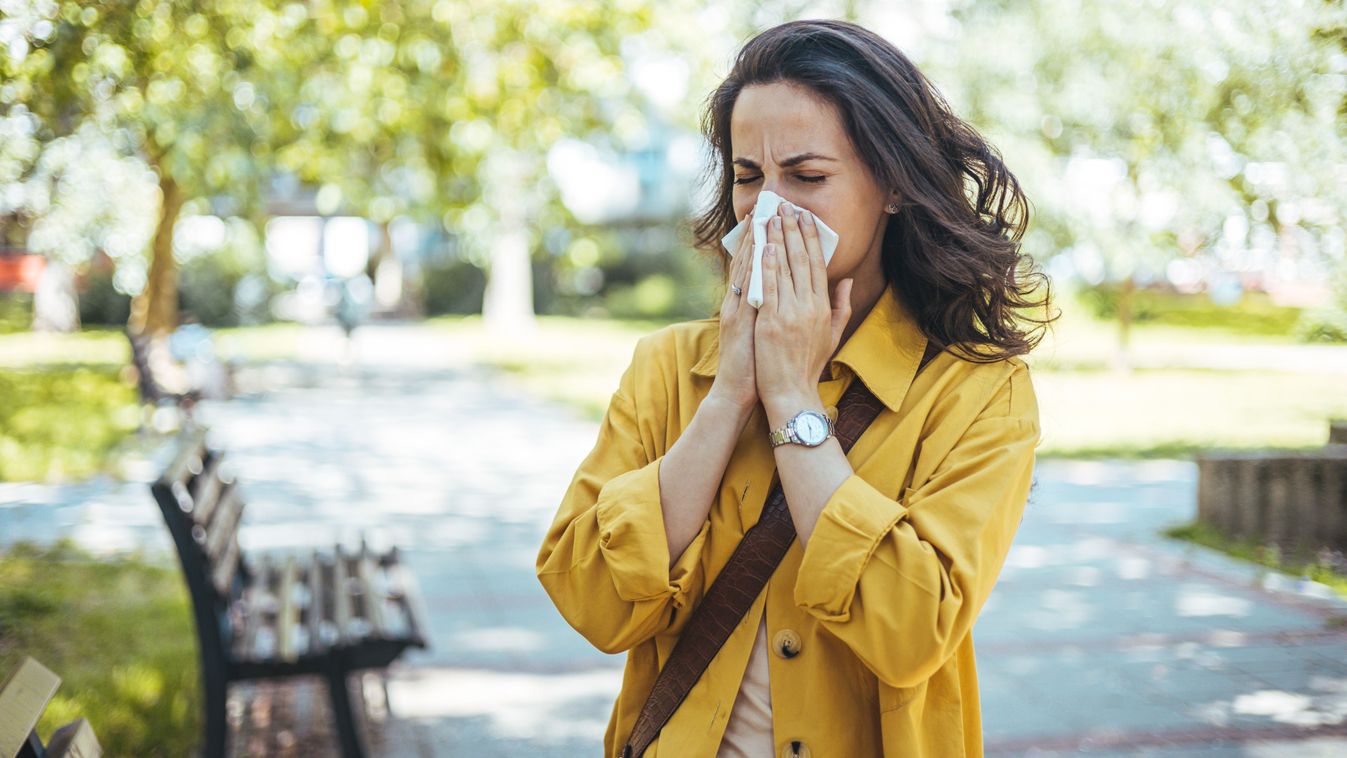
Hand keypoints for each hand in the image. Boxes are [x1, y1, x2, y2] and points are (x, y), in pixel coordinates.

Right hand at [707, 212, 757, 410]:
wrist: (738, 392)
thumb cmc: (756, 366)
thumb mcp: (766, 334)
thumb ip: (773, 312)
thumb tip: (786, 295)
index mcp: (746, 305)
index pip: (755, 267)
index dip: (763, 242)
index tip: (773, 219)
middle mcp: (738, 303)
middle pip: (747, 261)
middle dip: (757, 233)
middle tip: (766, 206)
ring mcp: (735, 309)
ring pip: (744, 269)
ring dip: (752, 242)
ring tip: (761, 217)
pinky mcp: (736, 320)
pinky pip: (744, 288)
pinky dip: (750, 267)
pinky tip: (758, 249)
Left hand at [754, 203, 852, 417]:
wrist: (792, 393)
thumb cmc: (809, 365)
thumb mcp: (832, 335)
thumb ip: (841, 305)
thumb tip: (847, 279)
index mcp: (823, 307)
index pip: (817, 264)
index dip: (811, 238)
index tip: (805, 217)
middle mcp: (808, 307)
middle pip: (801, 260)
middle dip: (793, 230)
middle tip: (786, 206)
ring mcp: (789, 314)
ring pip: (784, 269)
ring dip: (777, 240)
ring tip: (771, 218)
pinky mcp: (771, 323)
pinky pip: (769, 288)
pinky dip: (766, 266)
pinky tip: (763, 247)